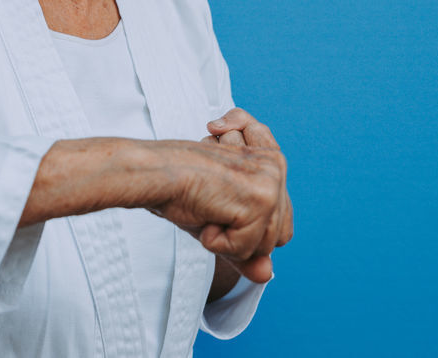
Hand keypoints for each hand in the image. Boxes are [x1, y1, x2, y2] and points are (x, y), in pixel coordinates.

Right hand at [148, 137, 289, 283]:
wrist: (155, 172)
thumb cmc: (181, 190)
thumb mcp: (220, 223)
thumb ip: (246, 248)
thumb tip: (267, 275)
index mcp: (271, 164)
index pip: (282, 224)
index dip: (249, 231)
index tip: (217, 206)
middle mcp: (277, 168)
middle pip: (277, 238)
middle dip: (239, 236)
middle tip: (210, 204)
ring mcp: (271, 182)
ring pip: (264, 246)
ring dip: (227, 240)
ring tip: (207, 207)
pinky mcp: (261, 199)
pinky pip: (246, 249)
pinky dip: (218, 243)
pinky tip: (204, 212)